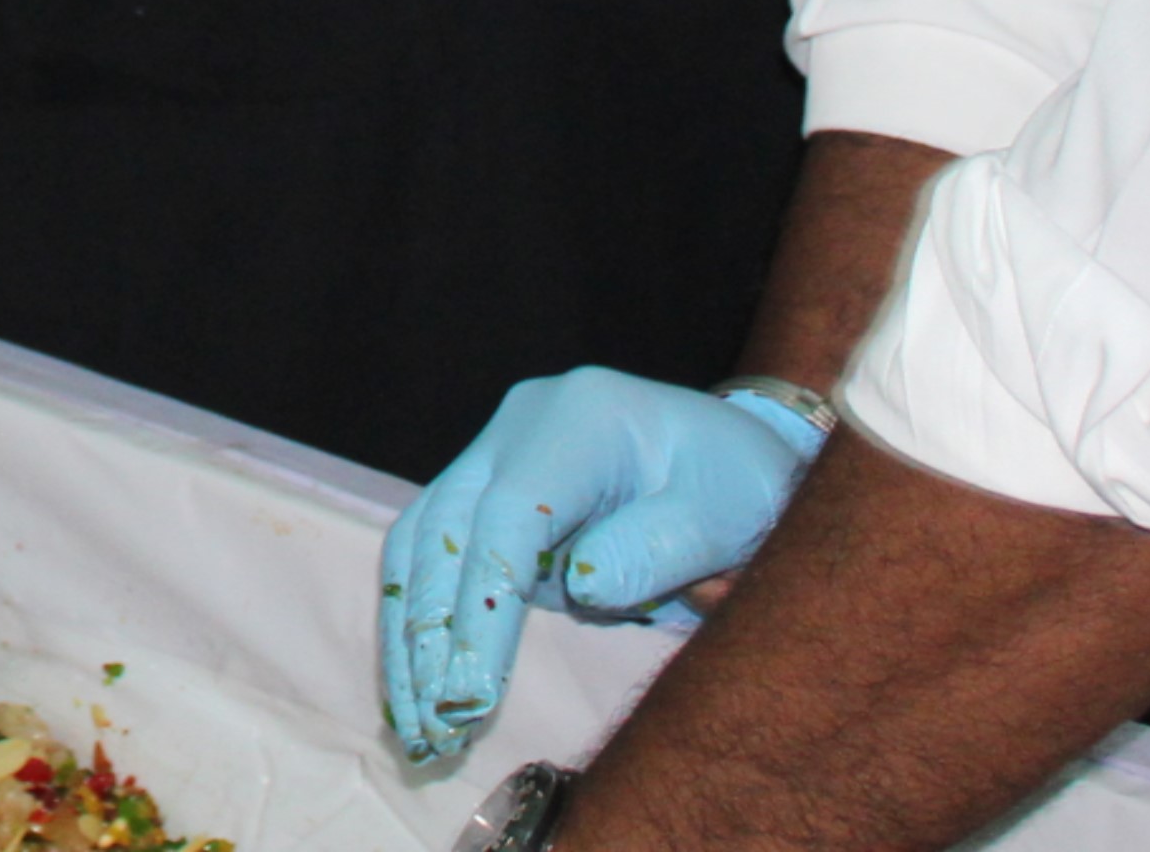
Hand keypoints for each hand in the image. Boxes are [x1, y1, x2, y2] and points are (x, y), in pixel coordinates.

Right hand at [377, 370, 824, 761]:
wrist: (734, 455)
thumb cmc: (737, 485)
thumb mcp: (725, 514)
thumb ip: (658, 547)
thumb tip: (584, 588)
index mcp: (578, 421)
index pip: (508, 515)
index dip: (484, 606)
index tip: (473, 693)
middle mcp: (518, 432)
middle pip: (442, 528)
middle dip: (430, 634)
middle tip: (435, 728)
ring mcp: (494, 463)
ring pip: (420, 546)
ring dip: (412, 639)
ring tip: (420, 729)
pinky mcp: (486, 503)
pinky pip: (433, 562)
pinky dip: (422, 627)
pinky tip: (421, 692)